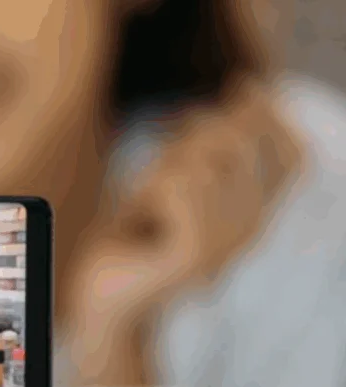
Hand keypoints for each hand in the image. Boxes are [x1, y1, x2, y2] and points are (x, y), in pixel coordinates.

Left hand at [63, 85, 298, 386]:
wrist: (99, 298)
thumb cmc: (129, 235)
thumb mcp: (168, 178)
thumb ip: (205, 144)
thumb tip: (249, 88)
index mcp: (252, 214)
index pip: (291, 157)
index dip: (274, 115)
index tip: (240, 84)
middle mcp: (250, 231)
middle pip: (234, 143)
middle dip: (186, 141)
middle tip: (151, 181)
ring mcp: (227, 245)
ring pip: (200, 161)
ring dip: (158, 173)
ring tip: (144, 212)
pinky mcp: (197, 255)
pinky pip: (179, 184)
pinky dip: (149, 191)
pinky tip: (143, 224)